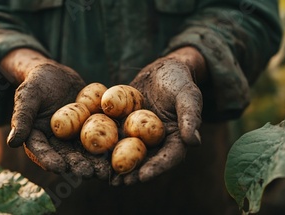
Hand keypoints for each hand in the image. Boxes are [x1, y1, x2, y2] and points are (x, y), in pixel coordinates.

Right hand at [0, 49, 110, 178]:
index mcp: (38, 139)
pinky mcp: (91, 129)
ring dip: (96, 162)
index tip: (60, 168)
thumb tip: (13, 142)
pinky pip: (101, 137)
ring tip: (106, 169)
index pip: (42, 153)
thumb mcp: (27, 96)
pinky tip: (120, 151)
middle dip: (78, 166)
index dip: (50, 161)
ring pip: (86, 152)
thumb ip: (21, 118)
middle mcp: (57, 143)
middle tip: (88, 172)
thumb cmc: (35, 83)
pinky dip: (109, 145)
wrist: (55, 74)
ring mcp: (75, 137)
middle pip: (67, 157)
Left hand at [113, 47, 204, 184]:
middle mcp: (157, 141)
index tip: (143, 176)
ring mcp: (139, 134)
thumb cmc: (179, 80)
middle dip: (132, 173)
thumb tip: (194, 142)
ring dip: (116, 165)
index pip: (168, 157)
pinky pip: (114, 136)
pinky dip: (104, 145)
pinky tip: (90, 153)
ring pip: (128, 153)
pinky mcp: (125, 125)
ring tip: (102, 175)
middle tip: (119, 183)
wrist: (162, 69)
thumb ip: (190, 117)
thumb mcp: (188, 95)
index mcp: (177, 139)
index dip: (156, 168)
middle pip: (146, 161)